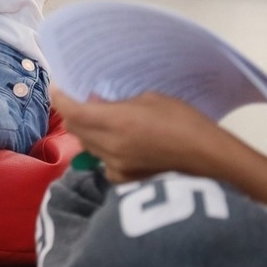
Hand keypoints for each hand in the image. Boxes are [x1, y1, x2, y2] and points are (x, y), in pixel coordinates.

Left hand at [50, 87, 226, 183]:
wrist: (208, 158)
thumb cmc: (184, 121)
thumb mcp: (150, 99)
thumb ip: (118, 101)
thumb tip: (95, 101)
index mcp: (116, 122)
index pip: (72, 111)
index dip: (60, 98)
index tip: (58, 87)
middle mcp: (110, 146)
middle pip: (75, 129)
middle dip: (72, 113)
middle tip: (78, 99)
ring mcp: (116, 166)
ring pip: (86, 145)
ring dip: (86, 131)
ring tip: (98, 118)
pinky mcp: (125, 179)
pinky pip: (102, 161)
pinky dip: (102, 149)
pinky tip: (116, 142)